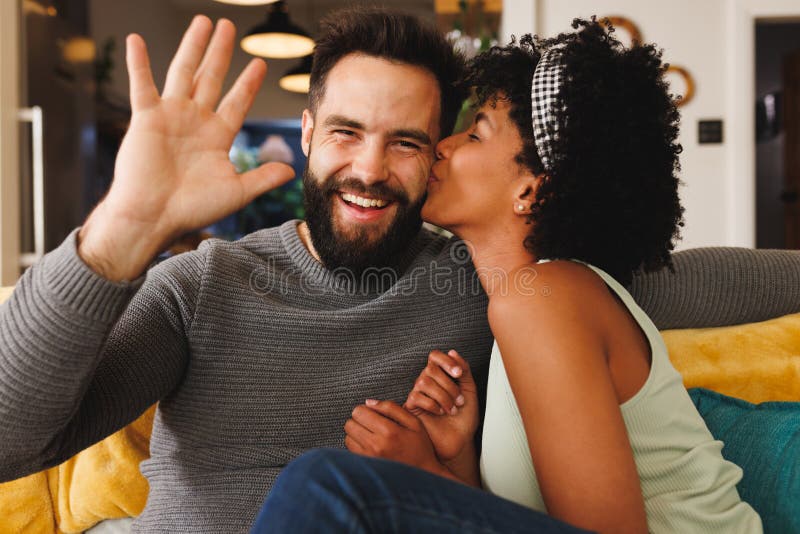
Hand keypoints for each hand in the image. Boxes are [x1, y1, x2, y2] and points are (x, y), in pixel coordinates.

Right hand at [79, 16, 294, 279]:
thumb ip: (263, 178)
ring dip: (193, 46)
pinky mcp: (146, 118)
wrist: (154, 216)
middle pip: (211, 78)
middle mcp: (195, 122)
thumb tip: (293, 172)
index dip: (248, 83)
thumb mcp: (237, 192)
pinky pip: (142, 85)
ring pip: (183, 72)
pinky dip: (139, 63)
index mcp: (217, 137)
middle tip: (228, 27)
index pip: (237, 102)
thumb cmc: (192, 209)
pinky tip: (136, 40)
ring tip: (202, 22)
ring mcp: (170, 117)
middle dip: (220, 53)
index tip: (259, 63)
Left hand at [344, 399, 442, 474]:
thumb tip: (368, 402)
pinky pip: (351, 451)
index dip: (365, 410)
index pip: (359, 412)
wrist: (423, 473)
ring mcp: (369, 457)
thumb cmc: (419, 446)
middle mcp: (376, 445)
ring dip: (357, 434)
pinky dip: (357, 446)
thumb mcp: (413, 422)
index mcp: (389, 431)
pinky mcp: (366, 466)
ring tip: (372, 436)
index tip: (374, 414)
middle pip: (350, 424)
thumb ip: (391, 408)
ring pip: (348, 437)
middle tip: (372, 424)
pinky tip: (370, 446)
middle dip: (359, 421)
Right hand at [404, 350, 478, 461]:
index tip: (458, 374)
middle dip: (449, 385)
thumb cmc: (464, 418)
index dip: (446, 361)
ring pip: (423, 382)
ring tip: (451, 409)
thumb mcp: (469, 391)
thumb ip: (464, 371)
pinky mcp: (410, 408)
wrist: (459, 441)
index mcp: (440, 376)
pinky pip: (416, 397)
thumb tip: (452, 352)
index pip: (435, 356)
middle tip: (459, 401)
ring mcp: (417, 394)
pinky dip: (432, 404)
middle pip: (430, 369)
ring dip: (442, 396)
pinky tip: (440, 413)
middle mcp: (426, 382)